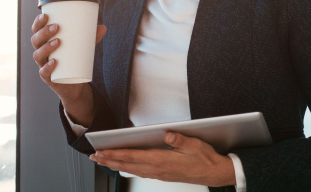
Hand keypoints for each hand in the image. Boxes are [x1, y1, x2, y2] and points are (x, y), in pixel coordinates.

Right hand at [30, 13, 105, 124]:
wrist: (75, 85)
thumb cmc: (74, 61)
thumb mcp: (83, 48)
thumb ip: (91, 38)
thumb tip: (103, 27)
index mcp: (45, 42)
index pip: (36, 30)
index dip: (38, 23)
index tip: (46, 15)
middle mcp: (41, 53)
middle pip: (36, 41)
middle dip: (44, 32)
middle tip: (57, 27)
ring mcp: (43, 65)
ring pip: (38, 55)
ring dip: (46, 47)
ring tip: (58, 41)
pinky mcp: (48, 78)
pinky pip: (44, 72)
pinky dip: (48, 67)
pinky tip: (55, 61)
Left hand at [89, 132, 235, 186]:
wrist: (216, 174)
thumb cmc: (205, 159)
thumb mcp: (195, 145)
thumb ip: (180, 139)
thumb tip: (168, 134)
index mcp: (162, 160)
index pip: (133, 157)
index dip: (116, 154)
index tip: (103, 151)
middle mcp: (158, 169)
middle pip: (128, 165)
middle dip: (110, 160)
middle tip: (94, 157)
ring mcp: (160, 174)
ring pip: (133, 170)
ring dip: (116, 165)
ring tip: (103, 161)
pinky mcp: (163, 175)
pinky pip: (140, 172)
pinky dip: (128, 168)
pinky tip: (124, 166)